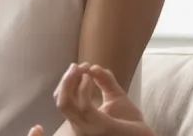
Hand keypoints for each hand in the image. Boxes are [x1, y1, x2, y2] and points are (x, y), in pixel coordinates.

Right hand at [29, 63, 152, 135]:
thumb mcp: (116, 97)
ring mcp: (88, 127)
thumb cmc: (131, 123)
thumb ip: (106, 81)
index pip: (63, 101)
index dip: (66, 82)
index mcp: (81, 121)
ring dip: (71, 80)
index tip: (77, 67)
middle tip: (76, 65)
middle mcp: (80, 126)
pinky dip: (84, 88)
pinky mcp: (100, 126)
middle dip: (66, 79)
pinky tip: (89, 77)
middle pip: (61, 100)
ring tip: (83, 67)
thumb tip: (94, 67)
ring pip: (66, 102)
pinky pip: (84, 106)